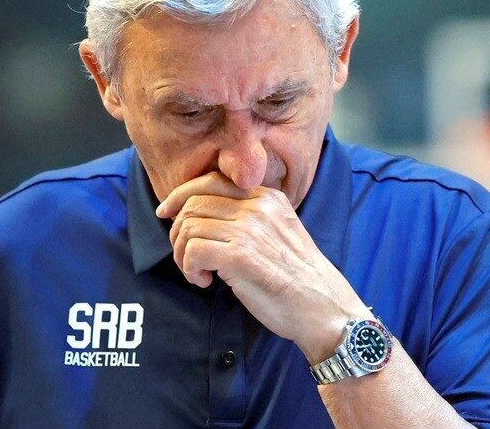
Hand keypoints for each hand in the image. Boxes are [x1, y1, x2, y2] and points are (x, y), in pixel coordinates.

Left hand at [156, 171, 371, 362]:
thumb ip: (249, 216)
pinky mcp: (241, 256)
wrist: (324, 307)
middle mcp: (257, 206)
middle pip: (193, 203)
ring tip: (198, 273)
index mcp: (266, 197)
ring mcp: (249, 229)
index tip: (165, 213)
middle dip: (178, 231)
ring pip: (188, 227)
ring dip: (182, 255)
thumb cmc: (298, 277)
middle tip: (185, 257)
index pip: (210, 180)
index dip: (180, 195)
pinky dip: (190, 269)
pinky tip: (206, 282)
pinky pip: (193, 251)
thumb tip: (202, 214)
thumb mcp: (279, 230)